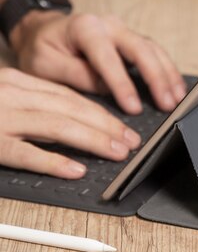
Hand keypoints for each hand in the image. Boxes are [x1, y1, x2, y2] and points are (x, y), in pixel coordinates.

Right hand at [0, 67, 140, 177]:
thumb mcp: (3, 94)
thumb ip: (31, 102)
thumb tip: (70, 119)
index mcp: (20, 82)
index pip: (68, 96)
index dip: (100, 112)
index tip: (122, 125)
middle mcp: (15, 95)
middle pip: (70, 107)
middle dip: (106, 125)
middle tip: (131, 141)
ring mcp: (3, 118)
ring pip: (57, 126)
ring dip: (93, 140)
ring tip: (117, 152)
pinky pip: (26, 154)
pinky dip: (54, 161)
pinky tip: (76, 170)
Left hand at [9, 11, 186, 114]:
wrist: (41, 30)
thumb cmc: (41, 48)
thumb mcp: (44, 65)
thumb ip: (76, 75)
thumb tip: (106, 90)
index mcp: (85, 27)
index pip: (108, 56)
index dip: (122, 83)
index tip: (133, 107)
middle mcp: (108, 24)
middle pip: (140, 48)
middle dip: (157, 77)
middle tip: (168, 104)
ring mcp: (121, 30)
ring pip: (152, 48)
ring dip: (167, 74)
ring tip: (178, 98)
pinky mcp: (128, 39)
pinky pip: (152, 52)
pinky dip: (166, 69)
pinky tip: (175, 86)